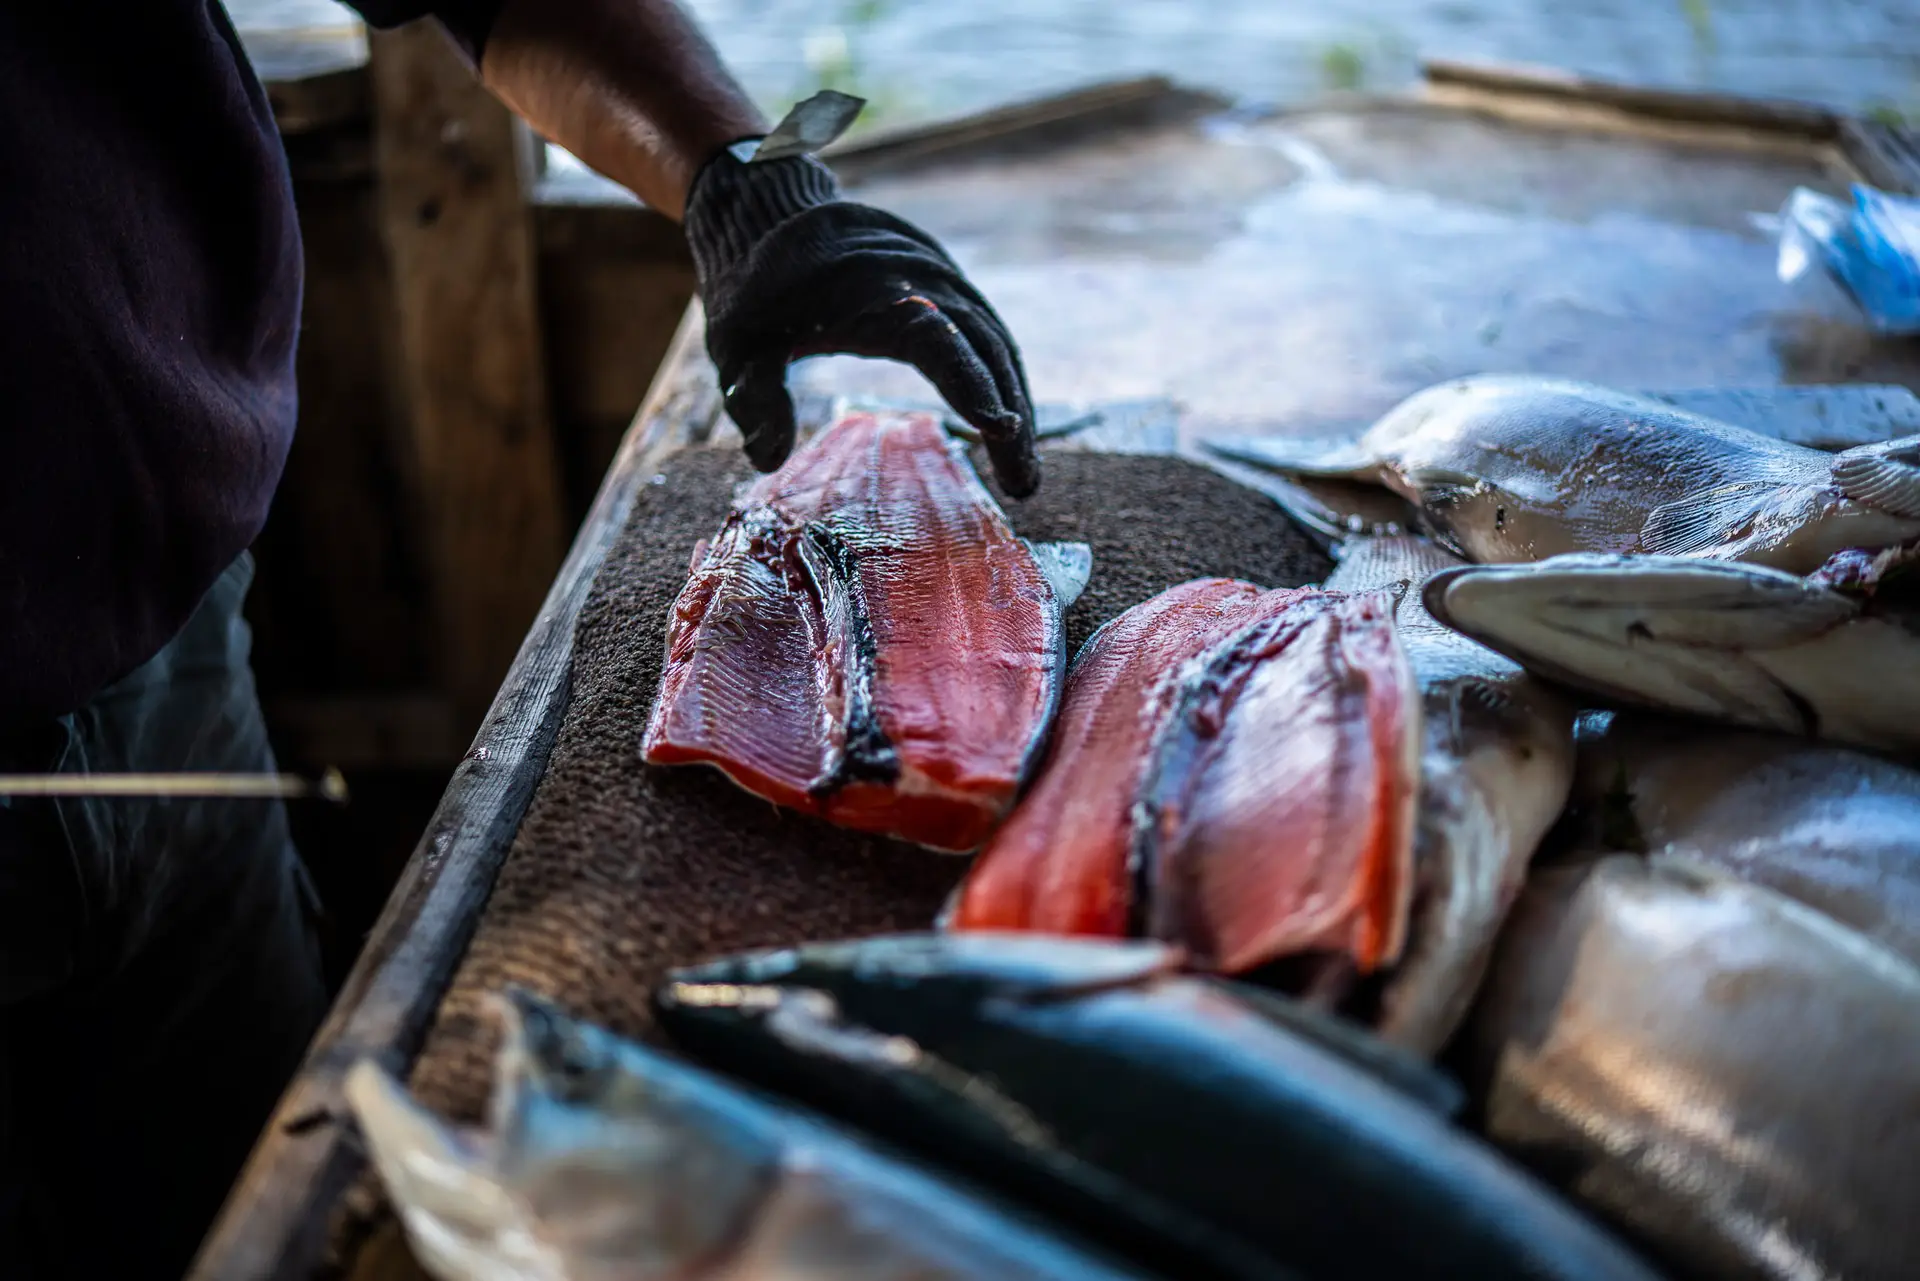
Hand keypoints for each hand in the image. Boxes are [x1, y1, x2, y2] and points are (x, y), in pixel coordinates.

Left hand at [682, 147, 1039, 496]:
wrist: (777, 215)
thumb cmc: (756, 288)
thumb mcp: (739, 343)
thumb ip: (755, 398)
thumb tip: (767, 461)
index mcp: (876, 291)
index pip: (937, 339)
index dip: (969, 383)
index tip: (999, 428)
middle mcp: (924, 280)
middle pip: (984, 351)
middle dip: (1010, 420)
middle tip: (1022, 486)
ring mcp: (944, 281)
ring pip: (997, 346)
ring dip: (1016, 407)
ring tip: (1023, 474)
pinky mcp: (950, 288)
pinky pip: (990, 338)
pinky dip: (1003, 383)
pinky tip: (1007, 428)